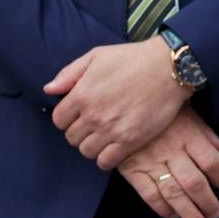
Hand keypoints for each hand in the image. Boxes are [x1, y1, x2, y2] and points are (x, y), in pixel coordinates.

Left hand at [45, 37, 192, 169]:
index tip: (79, 113)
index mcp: (82, 94)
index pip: (59, 120)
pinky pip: (105, 162)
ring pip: (86, 151)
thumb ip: (69, 73)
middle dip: (80, 131)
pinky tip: (113, 146)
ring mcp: (111, 129)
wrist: (169, 67)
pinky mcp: (130, 140)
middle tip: (94, 123)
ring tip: (104, 134)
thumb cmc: (133, 58)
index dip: (67, 117)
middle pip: (71, 138)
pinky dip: (106, 158)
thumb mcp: (97, 55)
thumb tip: (49, 89)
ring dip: (92, 145)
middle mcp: (93, 115)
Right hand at [118, 105, 218, 217]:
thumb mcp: (187, 112)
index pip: (210, 160)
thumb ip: (205, 133)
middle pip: (194, 182)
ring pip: (173, 193)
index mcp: (187, 134)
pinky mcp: (132, 170)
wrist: (123, 101)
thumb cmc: (160, 107)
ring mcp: (150, 162)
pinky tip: (173, 215)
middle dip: (207, 202)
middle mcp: (171, 150)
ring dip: (189, 213)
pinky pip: (149, 194)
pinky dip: (161, 208)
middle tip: (215, 214)